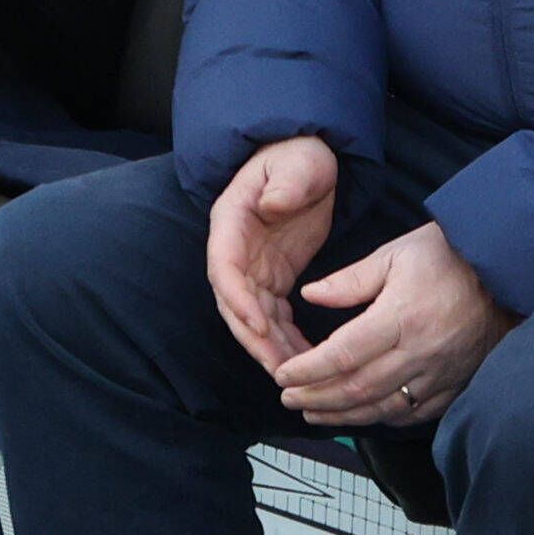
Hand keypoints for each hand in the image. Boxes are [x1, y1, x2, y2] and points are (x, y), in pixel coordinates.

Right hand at [204, 135, 341, 381]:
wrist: (305, 160)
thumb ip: (287, 181)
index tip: (259, 325)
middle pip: (234, 303)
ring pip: (253, 318)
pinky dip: (287, 340)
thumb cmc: (298, 158)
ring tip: (297, 376)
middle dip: (254, 338)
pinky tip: (309, 360)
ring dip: (271, 347)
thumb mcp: (297, 163)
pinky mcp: (272, 279)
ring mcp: (251, 268)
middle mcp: (234, 251)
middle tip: (281, 369)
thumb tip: (274, 202)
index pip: (224, 267)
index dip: (237, 298)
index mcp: (231, 222)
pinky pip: (274, 317)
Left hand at [276, 218, 517, 425]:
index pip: (342, 355)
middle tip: (288, 399)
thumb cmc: (448, 257)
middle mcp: (420, 352)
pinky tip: (362, 415)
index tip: (282, 375)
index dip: (308, 370)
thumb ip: (350, 280)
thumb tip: (310, 295)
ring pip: (384, 407)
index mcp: (401, 318)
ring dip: (344, 415)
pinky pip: (416, 412)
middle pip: (358, 388)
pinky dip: (384, 417)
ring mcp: (441, 373)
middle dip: (317, 398)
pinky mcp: (456, 384)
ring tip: (314, 413)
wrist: (508, 273)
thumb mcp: (394, 255)